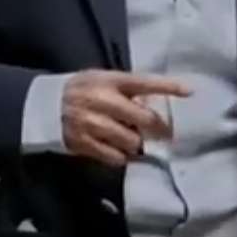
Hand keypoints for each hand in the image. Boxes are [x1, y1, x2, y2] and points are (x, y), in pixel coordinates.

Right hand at [61, 70, 191, 167]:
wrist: (47, 106)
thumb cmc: (83, 90)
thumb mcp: (103, 79)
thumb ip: (127, 89)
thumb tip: (156, 104)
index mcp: (109, 80)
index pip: (143, 82)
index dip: (168, 86)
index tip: (190, 91)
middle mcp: (103, 100)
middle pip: (144, 118)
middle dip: (158, 128)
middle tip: (164, 133)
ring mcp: (93, 123)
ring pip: (132, 141)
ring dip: (136, 143)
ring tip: (130, 139)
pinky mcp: (84, 143)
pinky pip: (115, 157)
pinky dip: (121, 156)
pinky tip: (117, 150)